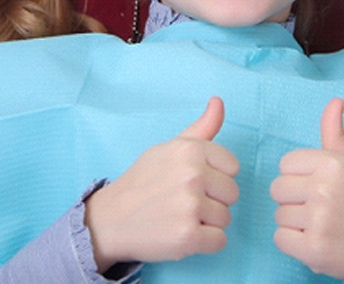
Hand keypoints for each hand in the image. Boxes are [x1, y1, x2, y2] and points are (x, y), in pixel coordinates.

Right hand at [86, 97, 238, 271]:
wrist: (111, 218)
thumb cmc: (144, 180)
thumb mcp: (170, 147)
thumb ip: (202, 127)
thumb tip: (218, 100)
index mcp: (190, 150)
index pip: (232, 167)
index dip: (216, 176)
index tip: (195, 181)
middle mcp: (192, 175)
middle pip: (232, 193)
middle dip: (214, 200)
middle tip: (185, 200)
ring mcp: (190, 206)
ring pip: (226, 218)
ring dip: (208, 222)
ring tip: (181, 216)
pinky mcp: (188, 237)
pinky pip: (220, 241)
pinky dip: (205, 243)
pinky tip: (183, 233)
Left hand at [270, 98, 343, 283]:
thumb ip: (334, 131)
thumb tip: (335, 100)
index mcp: (332, 163)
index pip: (285, 164)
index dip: (298, 177)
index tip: (318, 187)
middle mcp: (325, 188)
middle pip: (277, 189)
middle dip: (293, 200)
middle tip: (319, 208)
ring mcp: (319, 220)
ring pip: (278, 215)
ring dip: (294, 224)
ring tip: (321, 225)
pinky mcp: (314, 249)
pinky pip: (279, 239)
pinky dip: (293, 244)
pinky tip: (316, 241)